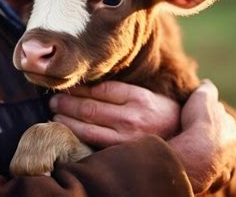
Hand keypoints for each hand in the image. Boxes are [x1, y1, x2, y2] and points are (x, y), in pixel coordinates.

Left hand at [49, 81, 180, 147]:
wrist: (182, 141)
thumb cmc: (159, 115)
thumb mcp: (146, 96)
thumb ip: (122, 91)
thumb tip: (89, 84)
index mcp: (138, 97)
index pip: (101, 88)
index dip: (81, 87)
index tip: (69, 85)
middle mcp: (132, 116)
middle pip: (90, 106)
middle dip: (67, 102)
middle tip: (53, 99)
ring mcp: (125, 137)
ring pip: (87, 124)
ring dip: (66, 117)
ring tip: (55, 112)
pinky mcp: (120, 150)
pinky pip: (91, 141)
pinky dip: (75, 132)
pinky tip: (65, 127)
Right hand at [168, 79, 235, 194]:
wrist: (198, 152)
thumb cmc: (199, 122)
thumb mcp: (202, 96)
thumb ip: (207, 88)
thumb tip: (207, 82)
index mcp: (232, 128)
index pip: (223, 121)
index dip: (210, 119)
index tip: (199, 119)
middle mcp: (234, 147)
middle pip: (224, 142)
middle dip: (214, 140)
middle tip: (197, 138)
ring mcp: (227, 165)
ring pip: (221, 160)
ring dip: (212, 157)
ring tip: (195, 154)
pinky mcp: (218, 179)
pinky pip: (213, 174)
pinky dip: (207, 170)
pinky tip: (197, 167)